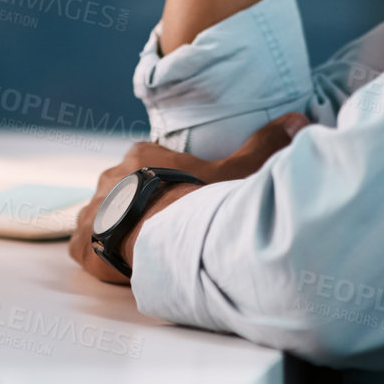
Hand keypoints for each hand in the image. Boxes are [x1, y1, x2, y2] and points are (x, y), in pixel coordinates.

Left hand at [67, 112, 311, 284]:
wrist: (167, 235)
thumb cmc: (200, 200)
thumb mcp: (237, 170)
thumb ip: (265, 144)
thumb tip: (299, 119)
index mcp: (141, 155)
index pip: (146, 167)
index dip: (161, 186)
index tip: (177, 203)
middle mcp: (109, 177)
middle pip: (121, 192)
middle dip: (136, 209)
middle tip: (161, 231)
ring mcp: (93, 208)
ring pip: (101, 218)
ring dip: (115, 232)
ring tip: (141, 250)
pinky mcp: (83, 241)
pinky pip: (84, 246)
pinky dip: (96, 255)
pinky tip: (116, 263)